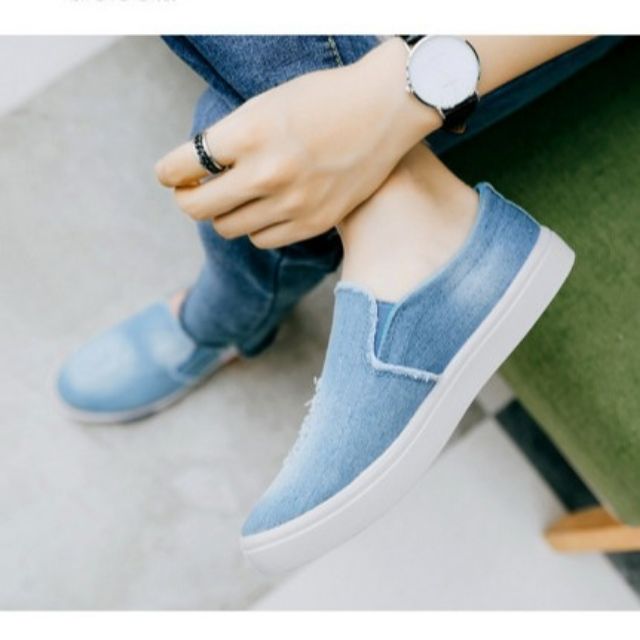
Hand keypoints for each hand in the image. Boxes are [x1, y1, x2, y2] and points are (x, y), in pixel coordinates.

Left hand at [155, 38, 438, 248]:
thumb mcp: (267, 106)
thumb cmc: (324, 99)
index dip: (167, 173)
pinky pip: (262, 240)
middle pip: (197, 208)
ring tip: (238, 196)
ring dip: (224, 213)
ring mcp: (292, 203)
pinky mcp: (314, 223)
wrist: (385, 109)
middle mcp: (267, 173)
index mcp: (249, 133)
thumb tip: (196, 172)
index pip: (181, 167)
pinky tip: (267, 208)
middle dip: (188, 198)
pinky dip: (256, 226)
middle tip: (194, 191)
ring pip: (228, 227)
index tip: (170, 174)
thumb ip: (230, 139)